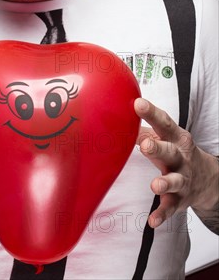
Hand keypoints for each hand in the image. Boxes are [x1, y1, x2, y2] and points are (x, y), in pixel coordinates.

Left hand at [134, 98, 217, 228]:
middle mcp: (181, 157)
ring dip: (164, 183)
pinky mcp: (180, 199)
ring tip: (154, 186)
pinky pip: (171, 207)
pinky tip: (152, 221)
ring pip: (174, 181)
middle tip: (145, 145)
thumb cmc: (175, 151)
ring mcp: (182, 178)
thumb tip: (116, 118)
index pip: (163, 123)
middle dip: (158, 148)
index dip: (151, 112)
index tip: (138, 103)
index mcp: (175, 137)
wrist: (207, 179)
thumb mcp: (164, 137)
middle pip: (170, 151)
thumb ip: (142, 130)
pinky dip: (162, 214)